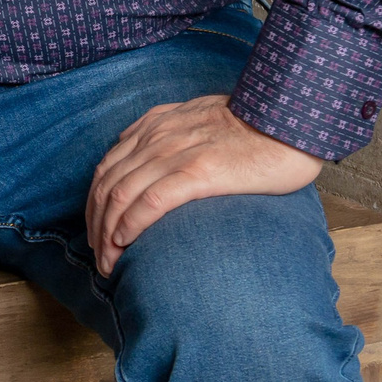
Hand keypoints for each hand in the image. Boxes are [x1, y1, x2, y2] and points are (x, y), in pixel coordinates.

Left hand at [86, 94, 322, 275]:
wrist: (287, 120)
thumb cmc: (252, 126)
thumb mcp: (198, 120)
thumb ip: (172, 136)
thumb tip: (156, 162)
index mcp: (153, 127)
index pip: (106, 169)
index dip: (95, 204)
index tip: (98, 232)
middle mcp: (155, 138)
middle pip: (106, 186)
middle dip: (96, 226)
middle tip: (100, 256)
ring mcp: (175, 154)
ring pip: (120, 195)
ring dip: (108, 233)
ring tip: (111, 262)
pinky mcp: (199, 172)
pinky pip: (150, 200)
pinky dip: (131, 224)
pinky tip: (126, 243)